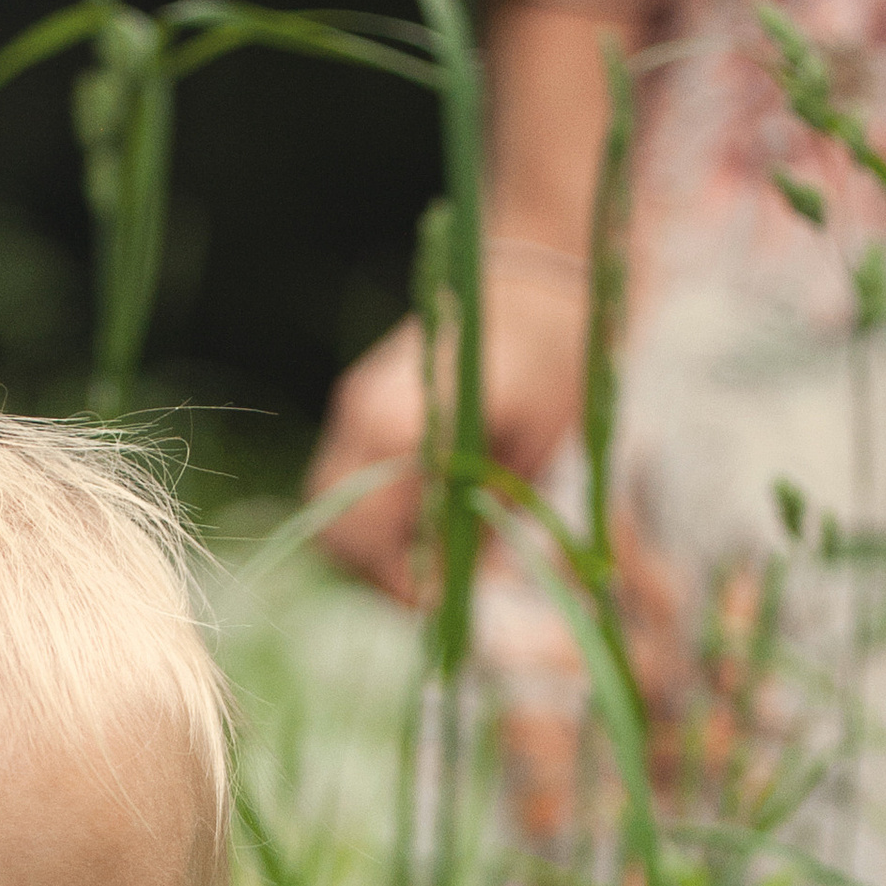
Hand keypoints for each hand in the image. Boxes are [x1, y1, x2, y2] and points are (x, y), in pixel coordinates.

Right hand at [305, 252, 590, 603]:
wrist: (542, 286)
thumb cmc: (550, 361)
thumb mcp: (527, 447)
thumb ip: (481, 516)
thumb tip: (461, 584)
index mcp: (396, 421)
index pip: (362, 533)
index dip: (400, 580)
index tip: (445, 598)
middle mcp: (361, 417)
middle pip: (335, 533)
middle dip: (381, 572)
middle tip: (439, 587)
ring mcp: (356, 413)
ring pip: (334, 518)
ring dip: (378, 553)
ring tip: (438, 559)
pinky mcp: (364, 414)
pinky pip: (350, 492)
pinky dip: (381, 526)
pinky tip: (431, 524)